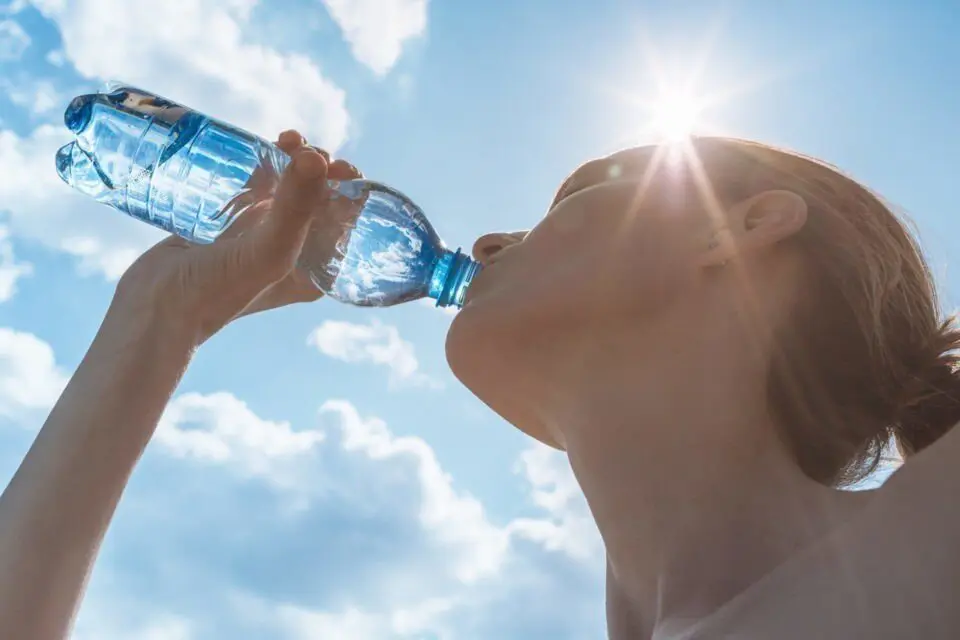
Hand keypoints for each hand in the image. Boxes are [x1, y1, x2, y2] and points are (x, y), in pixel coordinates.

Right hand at [110, 129, 362, 349]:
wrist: (154, 307)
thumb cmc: (217, 291)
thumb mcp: (269, 251)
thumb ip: (296, 208)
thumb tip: (318, 157)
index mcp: (314, 269)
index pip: (345, 223)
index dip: (348, 191)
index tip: (338, 166)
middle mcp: (292, 252)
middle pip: (318, 200)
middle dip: (319, 169)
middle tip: (305, 149)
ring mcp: (259, 235)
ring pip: (287, 187)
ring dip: (293, 160)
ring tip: (286, 139)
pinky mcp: (229, 220)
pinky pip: (255, 185)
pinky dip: (262, 163)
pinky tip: (262, 145)